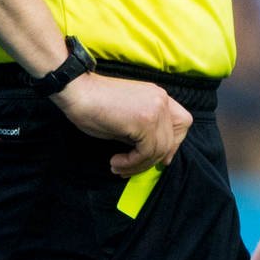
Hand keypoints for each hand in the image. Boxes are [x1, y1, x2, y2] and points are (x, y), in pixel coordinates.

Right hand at [51, 73, 190, 175]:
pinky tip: (116, 162)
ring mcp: (155, 109)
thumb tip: (154, 155)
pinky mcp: (145, 120)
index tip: (160, 159)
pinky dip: (132, 163)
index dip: (175, 142)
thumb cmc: (94, 104)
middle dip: (154, 159)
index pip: (183, 122)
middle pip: (173, 139)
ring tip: (118, 167)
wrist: (77, 91)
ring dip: (138, 165)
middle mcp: (161, 100)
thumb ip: (143, 132)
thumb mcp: (127, 119)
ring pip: (159, 149)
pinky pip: (146, 152)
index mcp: (158, 96)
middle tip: (131, 168)